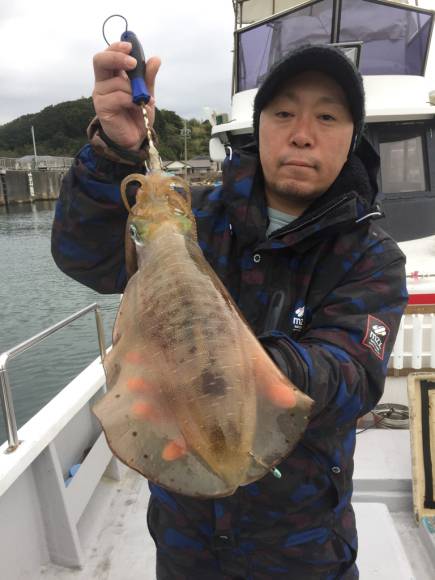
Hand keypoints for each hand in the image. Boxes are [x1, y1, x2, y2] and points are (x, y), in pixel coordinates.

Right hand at [92, 41, 160, 149]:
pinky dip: (131, 100)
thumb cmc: (138, 113)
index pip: (108, 54)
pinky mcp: (102, 108)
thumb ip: (148, 77)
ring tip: (143, 100)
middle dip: (117, 58)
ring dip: (133, 90)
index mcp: (112, 75)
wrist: (136, 137)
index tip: (131, 47)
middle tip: (134, 64)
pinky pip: (117, 97)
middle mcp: (103, 83)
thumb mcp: (146, 93)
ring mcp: (100, 95)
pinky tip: (138, 106)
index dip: (117, 47)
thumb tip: (155, 59)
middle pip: (100, 60)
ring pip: (116, 82)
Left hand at [125, 350, 297, 462]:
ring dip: (146, 391)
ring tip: (133, 384)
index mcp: (214, 405)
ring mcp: (180, 378)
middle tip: (141, 409)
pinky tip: (134, 358)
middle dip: (156, 413)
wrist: (232, 327)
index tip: (169, 451)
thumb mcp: (259, 367)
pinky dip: (144, 362)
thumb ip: (271, 384)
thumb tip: (290, 399)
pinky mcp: (170, 358)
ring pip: (160, 392)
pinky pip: (154, 364)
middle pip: (173, 412)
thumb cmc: (247, 356)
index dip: (185, 444)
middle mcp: (194, 396)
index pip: (199, 432)